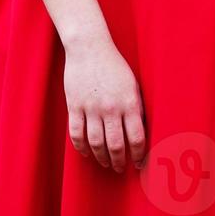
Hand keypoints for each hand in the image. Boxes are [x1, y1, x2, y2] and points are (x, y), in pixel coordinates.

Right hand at [63, 39, 146, 171]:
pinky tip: (86, 152)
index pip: (137, 137)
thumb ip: (136, 108)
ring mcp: (91, 107)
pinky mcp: (74, 105)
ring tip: (105, 162)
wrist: (89, 47)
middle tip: (119, 168)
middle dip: (119, 161)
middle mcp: (111, 107)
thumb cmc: (114, 65)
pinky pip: (77, 133)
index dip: (139, 155)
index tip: (139, 163)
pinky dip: (81, 147)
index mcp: (129, 102)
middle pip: (116, 145)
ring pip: (96, 142)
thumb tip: (140, 133)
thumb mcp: (133, 85)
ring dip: (101, 157)